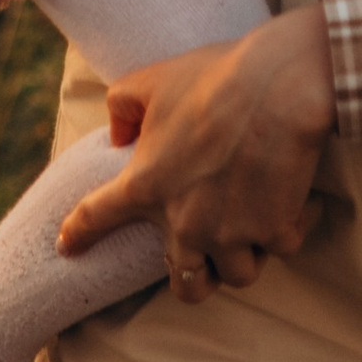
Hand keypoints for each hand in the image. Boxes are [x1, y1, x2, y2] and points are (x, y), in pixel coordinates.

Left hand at [57, 5, 334, 293]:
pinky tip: (294, 207)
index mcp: (146, 185)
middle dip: (192, 276)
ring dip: (242, 256)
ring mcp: (232, 232)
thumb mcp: (152, 80)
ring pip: (237, 274)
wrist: (278, 83)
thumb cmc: (213, 77)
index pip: (97, 217)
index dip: (78, 233)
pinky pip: (281, 247)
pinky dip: (288, 229)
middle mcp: (186, 222)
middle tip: (201, 255)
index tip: (68, 247)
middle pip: (186, 284)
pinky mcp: (275, 229)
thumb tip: (120, 136)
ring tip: (250, 230)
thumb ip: (122, 106)